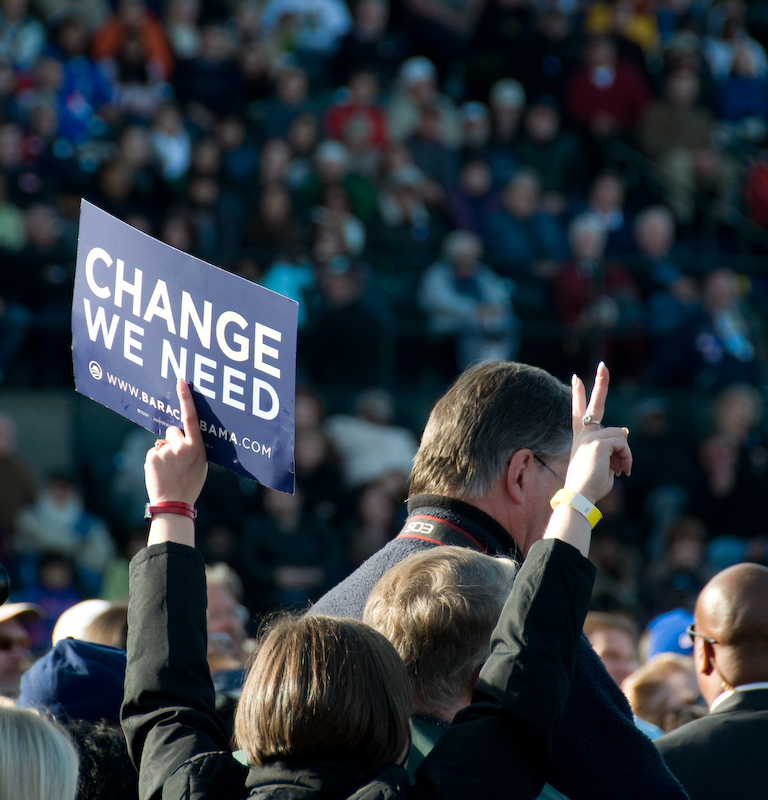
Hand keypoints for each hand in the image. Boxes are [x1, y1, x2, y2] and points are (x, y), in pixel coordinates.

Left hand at [145, 379, 207, 506]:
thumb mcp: (201, 464)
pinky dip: (155, 460)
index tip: (181, 381)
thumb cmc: (190, 483)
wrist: (174, 503)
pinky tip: (161, 473)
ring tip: (169, 470)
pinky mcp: (152, 457)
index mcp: (197, 447)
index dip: (186, 399)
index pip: (191, 418)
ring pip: (162, 443)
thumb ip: (193, 446)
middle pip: (173, 431)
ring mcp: (165, 451)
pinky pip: (153, 452)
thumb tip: (182, 434)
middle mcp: (181, 446)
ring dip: (164, 452)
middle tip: (177, 461)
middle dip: (173, 440)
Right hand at [565, 362, 631, 504]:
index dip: (579, 394)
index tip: (576, 378)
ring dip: (624, 456)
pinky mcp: (599, 442)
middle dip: (600, 383)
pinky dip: (626, 459)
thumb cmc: (591, 484)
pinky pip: (623, 444)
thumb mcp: (605, 462)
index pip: (579, 411)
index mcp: (582, 437)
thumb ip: (613, 445)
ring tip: (618, 471)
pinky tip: (621, 471)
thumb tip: (625, 430)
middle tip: (603, 365)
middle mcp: (584, 433)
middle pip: (595, 404)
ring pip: (621, 436)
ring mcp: (591, 436)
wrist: (580, 495)